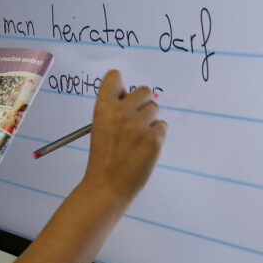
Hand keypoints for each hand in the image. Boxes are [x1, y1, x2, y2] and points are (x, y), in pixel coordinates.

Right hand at [83, 70, 166, 204]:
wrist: (107, 186)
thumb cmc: (103, 158)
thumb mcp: (99, 126)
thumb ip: (112, 108)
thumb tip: (130, 94)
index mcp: (103, 107)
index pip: (115, 77)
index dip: (120, 87)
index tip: (122, 97)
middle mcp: (121, 113)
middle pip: (144, 91)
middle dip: (141, 104)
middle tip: (133, 122)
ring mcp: (139, 126)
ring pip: (155, 109)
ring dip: (150, 121)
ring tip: (137, 138)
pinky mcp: (154, 139)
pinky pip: (163, 126)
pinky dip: (157, 135)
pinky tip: (144, 147)